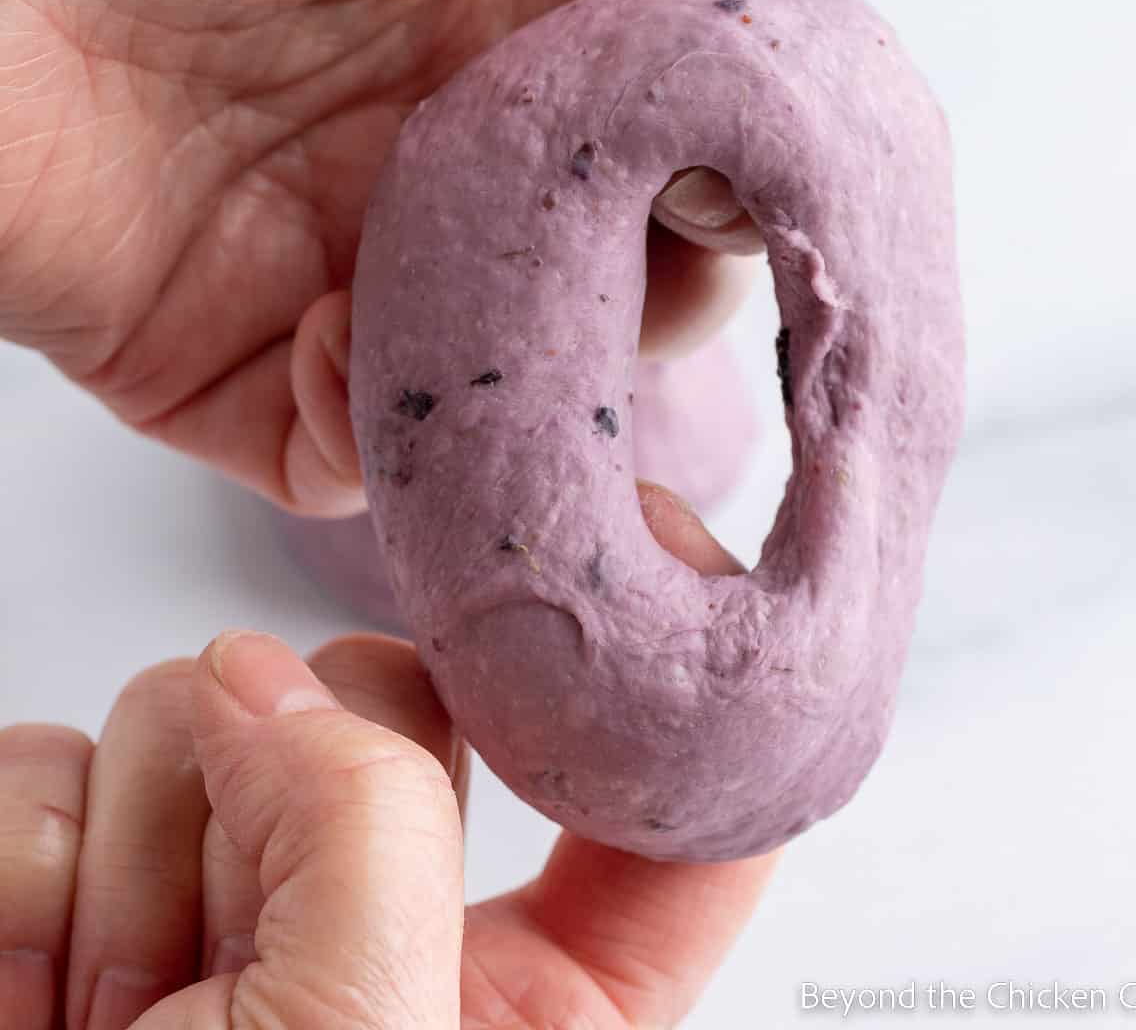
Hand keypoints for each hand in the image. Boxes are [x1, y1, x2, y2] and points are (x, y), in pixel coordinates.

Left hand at [0, 0, 744, 516]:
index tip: (738, 192)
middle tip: (619, 281)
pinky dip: (367, 433)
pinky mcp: (227, 369)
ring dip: (506, 383)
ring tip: (480, 320)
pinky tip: (333, 337)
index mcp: (491, 37)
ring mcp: (333, 277)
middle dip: (631, 308)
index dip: (712, 185)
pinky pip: (340, 456)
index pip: (651, 156)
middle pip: (591, 297)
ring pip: (482, 395)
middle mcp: (426, 169)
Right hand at [0, 488, 776, 1028]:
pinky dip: (32, 865)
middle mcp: (384, 925)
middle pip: (405, 698)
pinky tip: (36, 984)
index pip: (657, 835)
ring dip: (152, 851)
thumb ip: (365, 824)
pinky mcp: (94, 867)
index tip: (644, 560)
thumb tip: (260, 679)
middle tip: (251, 930)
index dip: (664, 705)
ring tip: (131, 1013)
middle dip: (313, 781)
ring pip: (216, 704)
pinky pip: (60, 759)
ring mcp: (231, 883)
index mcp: (525, 1012)